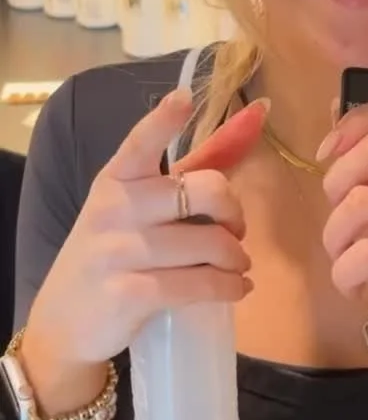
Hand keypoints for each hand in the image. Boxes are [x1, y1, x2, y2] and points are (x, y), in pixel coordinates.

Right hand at [23, 90, 268, 368]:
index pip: (141, 141)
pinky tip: (237, 288)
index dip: (164, 119)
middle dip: (234, 211)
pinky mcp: (130, 293)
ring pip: (210, 243)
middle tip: (234, 229)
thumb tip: (250, 124)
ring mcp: (120, 250)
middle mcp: (116, 206)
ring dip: (236, 258)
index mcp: (117, 177)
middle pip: (204, 190)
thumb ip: (186, 173)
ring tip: (236, 265)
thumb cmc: (112, 253)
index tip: (184, 98)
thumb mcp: (134, 209)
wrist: (65, 322)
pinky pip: (199, 284)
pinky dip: (229, 287)